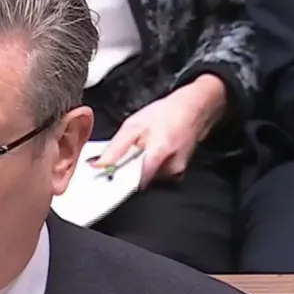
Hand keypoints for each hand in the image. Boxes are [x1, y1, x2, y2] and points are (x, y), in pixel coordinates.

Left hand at [93, 74, 226, 188]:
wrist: (195, 108)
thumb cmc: (166, 114)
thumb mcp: (134, 125)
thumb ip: (116, 148)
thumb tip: (98, 166)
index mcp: (157, 157)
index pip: (130, 184)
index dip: (115, 184)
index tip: (104, 181)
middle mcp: (169, 171)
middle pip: (138, 183)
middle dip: (127, 173)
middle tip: (124, 157)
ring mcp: (176, 174)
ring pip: (147, 180)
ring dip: (139, 169)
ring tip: (141, 151)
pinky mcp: (178, 174)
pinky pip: (156, 176)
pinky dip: (149, 168)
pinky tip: (150, 154)